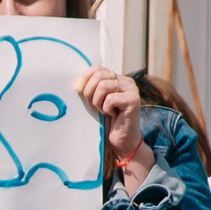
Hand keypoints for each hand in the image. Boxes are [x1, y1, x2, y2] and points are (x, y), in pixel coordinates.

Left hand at [78, 66, 148, 188]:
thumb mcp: (96, 101)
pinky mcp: (133, 100)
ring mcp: (132, 89)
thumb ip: (91, 88)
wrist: (122, 141)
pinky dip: (106, 109)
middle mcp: (126, 81)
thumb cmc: (107, 122)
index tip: (79, 92)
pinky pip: (111, 99)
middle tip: (92, 105)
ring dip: (97, 102)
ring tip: (102, 111)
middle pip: (99, 75)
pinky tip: (112, 115)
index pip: (97, 68)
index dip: (84, 79)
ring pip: (104, 86)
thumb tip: (76, 82)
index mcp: (117, 78)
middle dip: (89, 92)